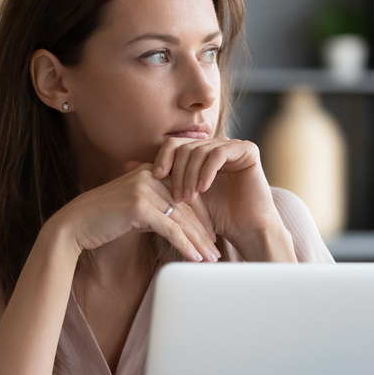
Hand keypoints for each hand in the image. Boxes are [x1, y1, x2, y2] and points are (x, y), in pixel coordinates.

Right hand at [49, 163, 220, 262]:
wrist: (75, 225)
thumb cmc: (104, 220)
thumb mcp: (135, 210)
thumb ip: (157, 210)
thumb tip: (181, 226)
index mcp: (150, 172)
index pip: (186, 194)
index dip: (202, 217)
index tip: (211, 237)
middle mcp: (149, 176)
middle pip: (187, 207)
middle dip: (203, 232)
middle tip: (216, 251)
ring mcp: (144, 189)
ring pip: (181, 219)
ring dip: (198, 242)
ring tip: (210, 259)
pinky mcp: (139, 206)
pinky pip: (170, 229)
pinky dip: (185, 246)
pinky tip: (195, 258)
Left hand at [151, 137, 292, 259]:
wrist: (246, 230)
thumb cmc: (215, 217)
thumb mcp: (181, 197)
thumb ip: (159, 179)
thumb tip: (126, 165)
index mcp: (201, 152)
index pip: (174, 145)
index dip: (163, 159)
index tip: (154, 178)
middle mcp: (216, 145)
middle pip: (185, 146)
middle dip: (177, 172)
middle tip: (176, 196)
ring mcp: (232, 145)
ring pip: (200, 150)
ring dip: (190, 175)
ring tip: (188, 197)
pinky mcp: (247, 150)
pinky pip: (219, 153)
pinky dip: (207, 171)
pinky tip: (203, 188)